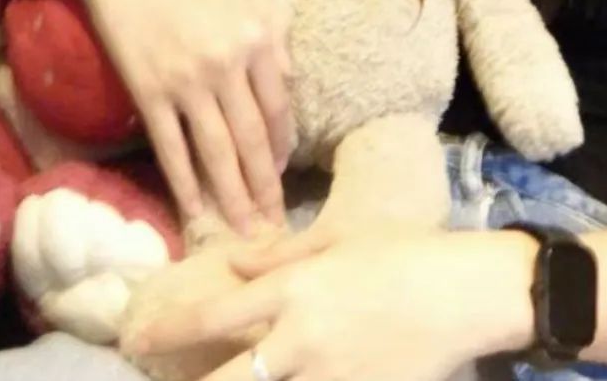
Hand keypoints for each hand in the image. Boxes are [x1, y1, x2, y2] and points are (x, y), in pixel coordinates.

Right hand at [40, 0, 294, 234]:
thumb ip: (274, 33)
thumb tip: (289, 84)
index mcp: (258, 34)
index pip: (280, 106)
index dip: (283, 146)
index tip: (284, 172)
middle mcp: (227, 62)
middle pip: (253, 139)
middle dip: (265, 187)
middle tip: (275, 226)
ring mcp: (187, 81)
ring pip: (217, 153)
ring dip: (233, 198)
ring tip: (244, 231)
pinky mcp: (150, 92)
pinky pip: (173, 149)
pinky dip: (185, 185)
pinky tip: (195, 212)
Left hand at [129, 226, 537, 380]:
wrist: (470, 292)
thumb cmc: (406, 252)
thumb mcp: (340, 239)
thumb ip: (280, 256)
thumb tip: (234, 264)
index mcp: (297, 290)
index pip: (217, 314)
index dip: (170, 330)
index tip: (136, 340)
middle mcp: (304, 340)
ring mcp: (333, 379)